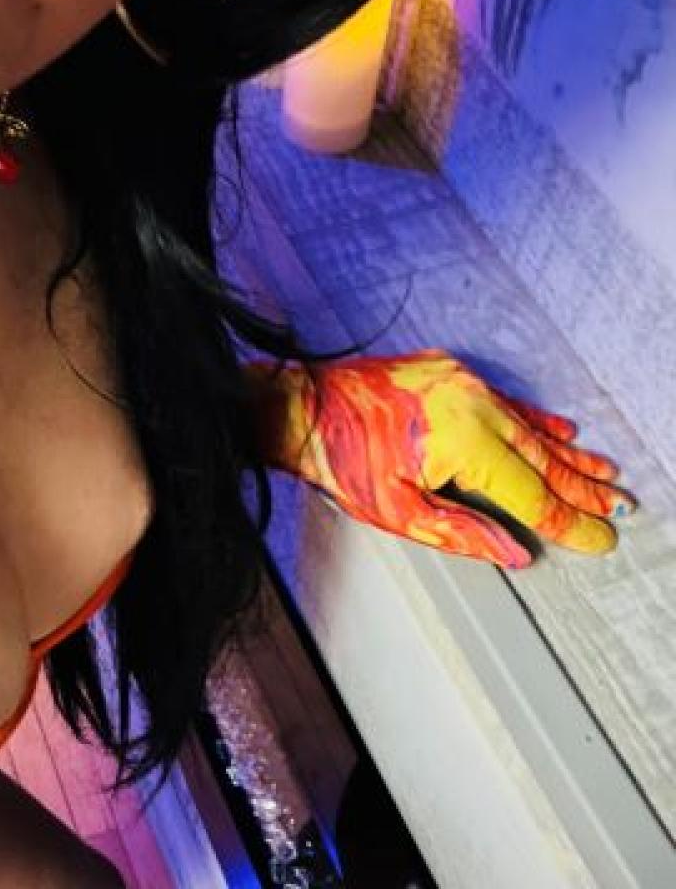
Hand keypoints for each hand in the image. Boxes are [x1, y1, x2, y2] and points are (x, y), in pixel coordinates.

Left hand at [244, 348, 636, 570]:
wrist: (302, 406)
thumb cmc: (341, 459)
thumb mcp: (398, 511)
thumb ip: (463, 533)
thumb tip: (516, 552)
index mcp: (464, 442)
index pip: (532, 493)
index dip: (569, 521)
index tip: (601, 538)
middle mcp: (472, 404)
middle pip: (543, 457)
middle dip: (584, 487)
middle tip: (620, 506)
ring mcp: (461, 381)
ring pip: (530, 426)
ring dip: (568, 453)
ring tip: (604, 473)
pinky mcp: (448, 370)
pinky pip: (504, 400)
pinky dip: (534, 420)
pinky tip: (560, 429)